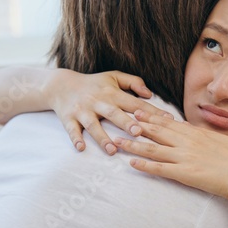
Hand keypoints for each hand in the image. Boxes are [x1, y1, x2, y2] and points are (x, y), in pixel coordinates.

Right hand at [42, 70, 173, 153]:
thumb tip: (150, 94)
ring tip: (112, 150)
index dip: (151, 112)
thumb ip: (133, 82)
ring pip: (93, 125)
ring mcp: (82, 111)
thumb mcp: (113, 77)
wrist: (61, 85)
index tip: (167, 121)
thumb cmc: (93, 83)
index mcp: (112, 93)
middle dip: (126, 123)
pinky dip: (76, 138)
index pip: (135, 103)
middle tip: (138, 133)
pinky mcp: (69, 118)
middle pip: (114, 113)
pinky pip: (72, 130)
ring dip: (102, 138)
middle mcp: (98, 102)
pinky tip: (81, 148)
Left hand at [114, 111, 227, 202]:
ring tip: (118, 141)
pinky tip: (131, 164)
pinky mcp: (185, 174)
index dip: (153, 117)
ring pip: (153, 149)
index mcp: (198, 134)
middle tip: (122, 118)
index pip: (170, 123)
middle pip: (158, 132)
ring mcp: (185, 158)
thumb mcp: (223, 141)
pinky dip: (144, 166)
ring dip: (134, 145)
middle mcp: (189, 143)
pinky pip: (160, 169)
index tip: (140, 110)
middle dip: (139, 125)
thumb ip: (206, 136)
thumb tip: (196, 131)